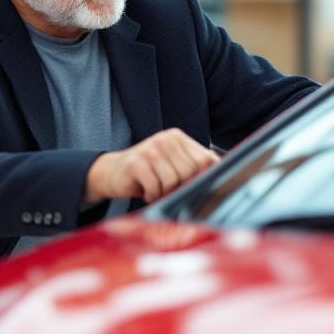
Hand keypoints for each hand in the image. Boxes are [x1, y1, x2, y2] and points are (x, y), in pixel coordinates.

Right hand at [84, 128, 220, 203]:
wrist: (112, 172)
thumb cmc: (147, 172)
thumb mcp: (172, 164)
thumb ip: (193, 166)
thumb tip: (221, 177)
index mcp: (178, 137)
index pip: (205, 160)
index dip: (204, 178)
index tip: (195, 188)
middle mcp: (165, 139)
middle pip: (190, 172)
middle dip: (181, 188)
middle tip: (168, 190)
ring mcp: (150, 149)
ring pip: (173, 181)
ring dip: (164, 193)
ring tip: (156, 190)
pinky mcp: (136, 163)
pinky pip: (155, 187)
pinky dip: (152, 195)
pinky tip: (146, 192)